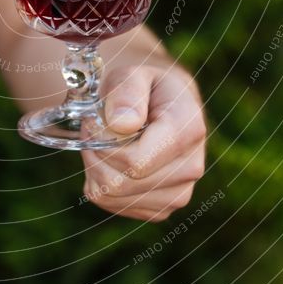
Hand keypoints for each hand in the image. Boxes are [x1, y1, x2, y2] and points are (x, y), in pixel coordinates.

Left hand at [81, 61, 206, 220]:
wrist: (161, 103)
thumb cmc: (143, 86)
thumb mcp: (132, 74)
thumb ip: (127, 92)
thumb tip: (122, 124)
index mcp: (188, 130)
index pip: (135, 162)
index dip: (102, 144)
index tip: (91, 120)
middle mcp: (191, 167)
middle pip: (121, 182)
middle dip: (94, 154)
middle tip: (92, 130)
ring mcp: (178, 193)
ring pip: (113, 196)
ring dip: (95, 168)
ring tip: (102, 142)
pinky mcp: (160, 209)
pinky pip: (112, 205)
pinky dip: (99, 183)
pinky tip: (109, 160)